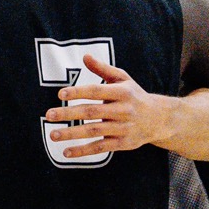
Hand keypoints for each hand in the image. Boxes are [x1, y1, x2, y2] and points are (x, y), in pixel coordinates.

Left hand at [43, 54, 174, 156]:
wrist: (159, 119)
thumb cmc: (134, 96)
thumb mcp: (123, 79)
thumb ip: (103, 69)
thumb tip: (85, 56)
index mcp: (122, 92)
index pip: (97, 91)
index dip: (79, 92)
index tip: (61, 94)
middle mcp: (123, 110)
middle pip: (92, 112)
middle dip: (69, 113)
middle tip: (49, 115)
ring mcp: (123, 128)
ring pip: (94, 131)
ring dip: (72, 134)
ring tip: (53, 135)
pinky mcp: (122, 143)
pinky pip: (100, 147)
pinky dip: (83, 151)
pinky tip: (66, 152)